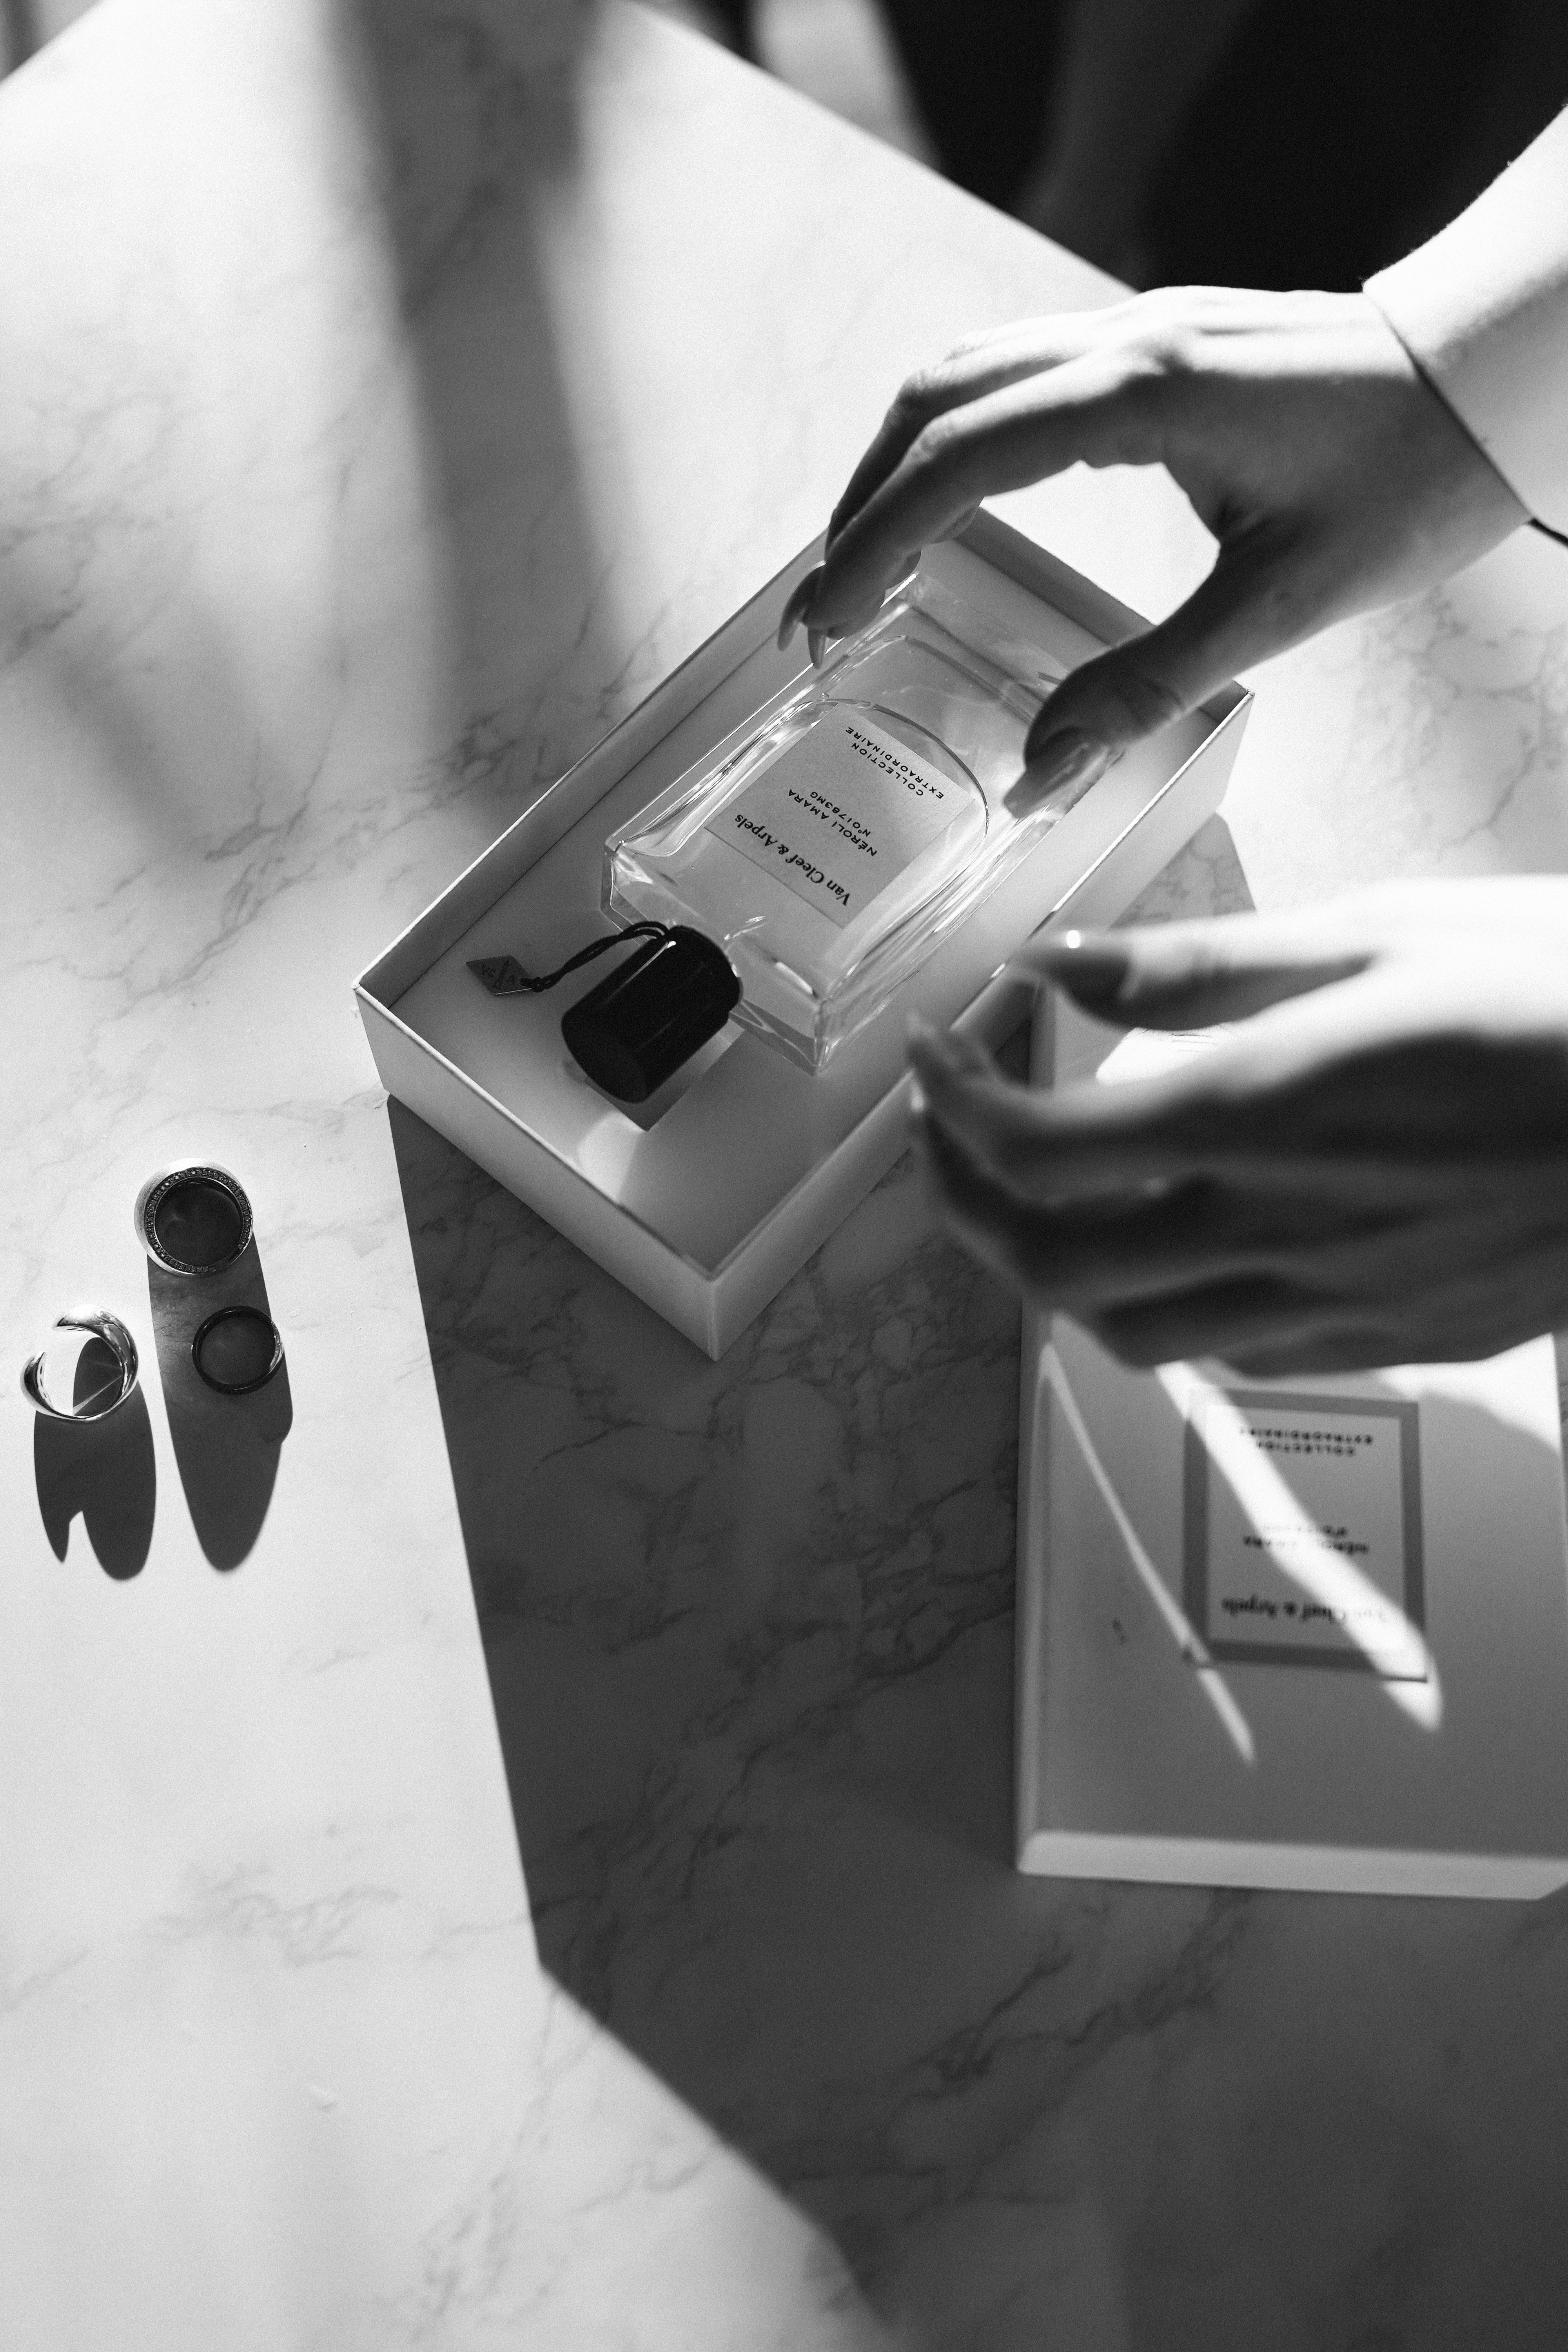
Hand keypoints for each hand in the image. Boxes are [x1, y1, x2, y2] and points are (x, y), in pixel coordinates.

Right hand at [781, 290, 1526, 813]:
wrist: (1487, 381)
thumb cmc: (1408, 480)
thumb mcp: (1280, 604)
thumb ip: (1147, 686)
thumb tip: (1042, 770)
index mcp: (1142, 396)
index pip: (958, 459)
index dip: (874, 542)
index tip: (828, 619)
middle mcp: (1121, 340)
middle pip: (935, 398)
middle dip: (859, 504)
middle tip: (824, 607)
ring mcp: (1134, 324)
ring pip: (966, 369)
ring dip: (897, 462)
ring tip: (866, 559)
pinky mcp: (1152, 336)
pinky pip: (1014, 366)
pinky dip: (954, 433)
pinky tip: (949, 501)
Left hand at [908, 879, 1567, 1373]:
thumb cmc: (1560, 993)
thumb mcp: (1379, 933)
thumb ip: (1200, 965)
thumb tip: (1059, 963)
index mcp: (1261, 1114)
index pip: (1036, 1149)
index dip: (953, 1105)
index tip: (933, 1049)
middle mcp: (1281, 1230)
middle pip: (1050, 1269)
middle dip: (966, 1205)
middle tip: (955, 1127)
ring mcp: (1338, 1303)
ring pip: (1128, 1336)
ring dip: (1056, 1270)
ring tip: (1052, 1190)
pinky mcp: (1395, 1342)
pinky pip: (1235, 1354)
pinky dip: (1168, 1306)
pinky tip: (1183, 1238)